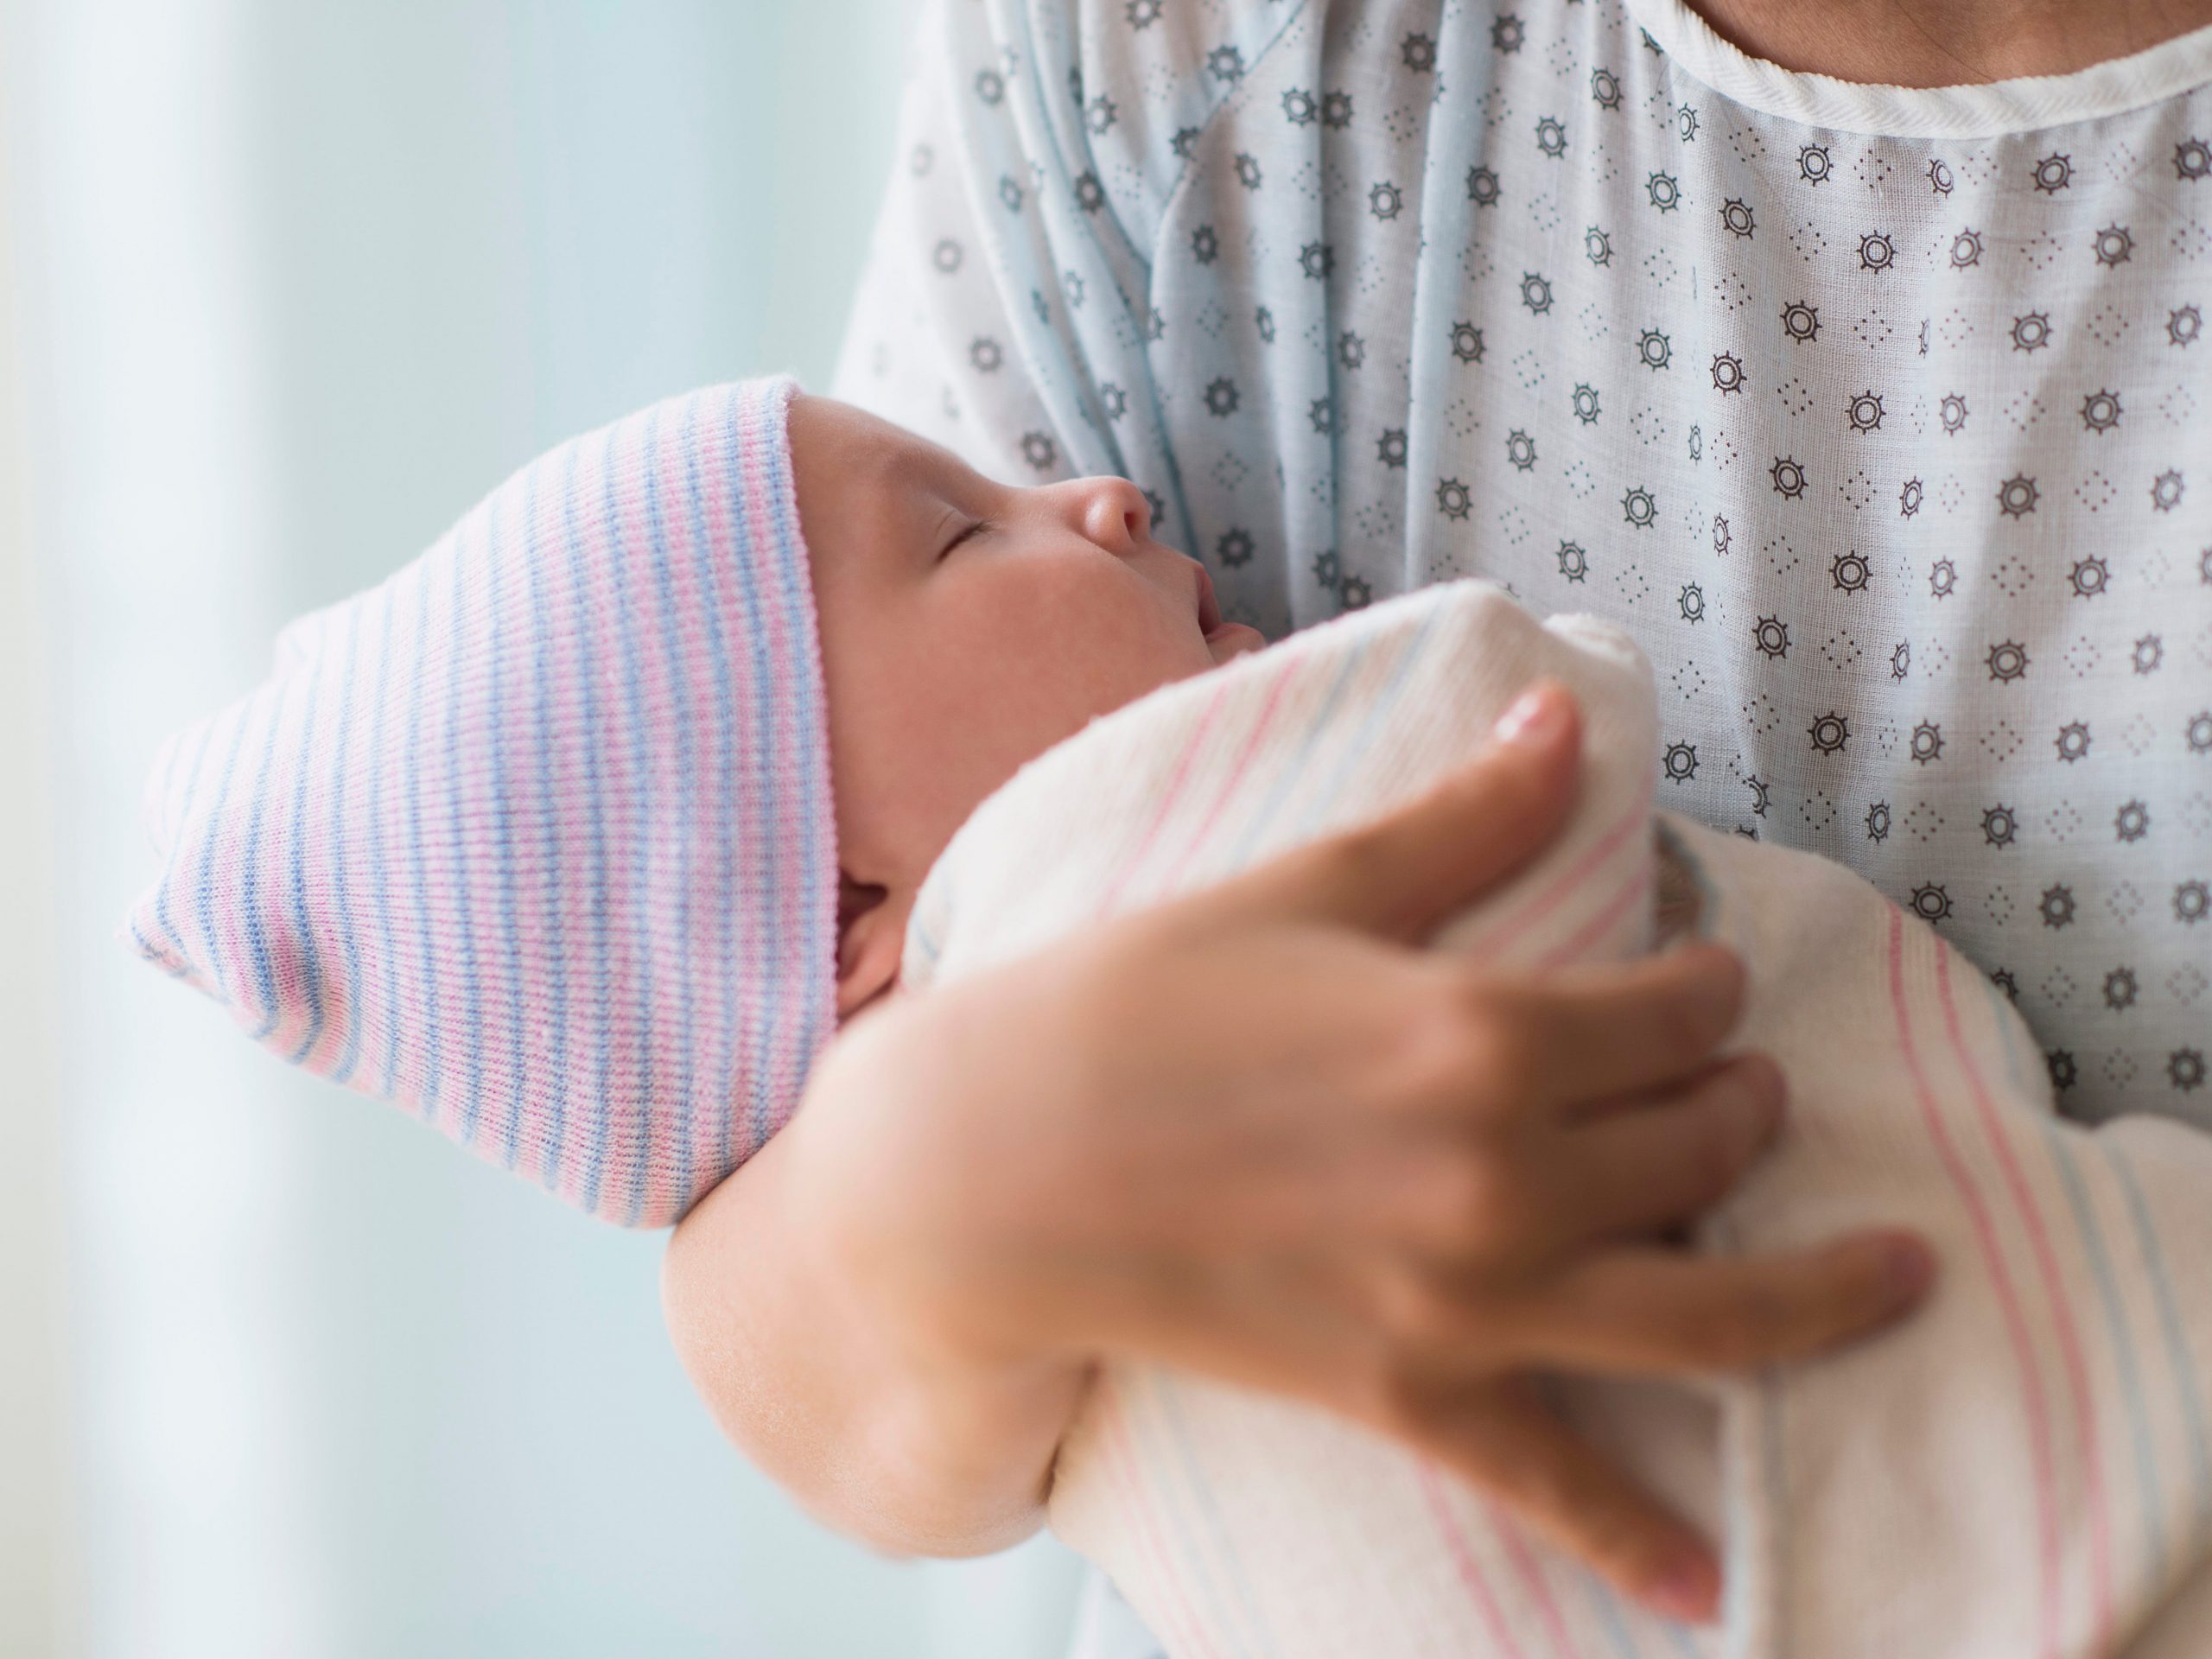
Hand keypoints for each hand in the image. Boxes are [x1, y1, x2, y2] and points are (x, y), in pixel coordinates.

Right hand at [786, 682, 1934, 1619]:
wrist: (987, 1167)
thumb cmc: (1130, 1006)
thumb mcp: (1304, 891)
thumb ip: (1461, 822)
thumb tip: (1565, 720)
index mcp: (1483, 1031)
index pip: (1675, 1010)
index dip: (1703, 985)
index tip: (1689, 977)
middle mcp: (1504, 1176)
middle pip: (1703, 1143)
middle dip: (1739, 1100)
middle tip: (1730, 1083)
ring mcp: (1465, 1303)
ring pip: (1708, 1315)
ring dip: (1817, 1293)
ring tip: (1892, 1271)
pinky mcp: (1406, 1396)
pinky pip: (1550, 1482)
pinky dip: (1637, 1542)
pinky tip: (1705, 1588)